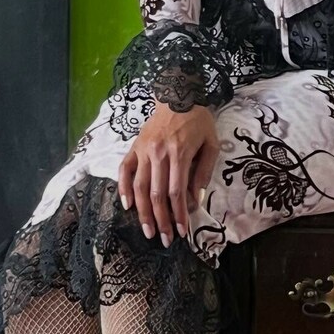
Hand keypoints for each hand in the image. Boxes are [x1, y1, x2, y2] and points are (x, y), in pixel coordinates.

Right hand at [117, 102, 218, 246]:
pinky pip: (124, 170)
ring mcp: (143, 150)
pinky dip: (123, 189)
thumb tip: (194, 200)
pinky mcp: (134, 147)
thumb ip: (203, 171)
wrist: (178, 93)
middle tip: (165, 240)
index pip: (177, 192)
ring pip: (140, 187)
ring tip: (148, 231)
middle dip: (161, 221)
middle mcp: (159, 153)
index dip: (179, 215)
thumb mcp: (210, 143)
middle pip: (157, 195)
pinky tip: (127, 206)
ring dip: (143, 213)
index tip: (183, 232)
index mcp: (179, 153)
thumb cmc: (198, 119)